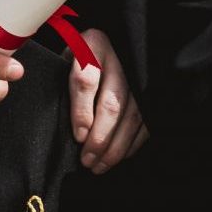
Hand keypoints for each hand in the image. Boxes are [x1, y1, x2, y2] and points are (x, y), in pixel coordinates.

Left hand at [69, 28, 146, 173]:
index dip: (82, 112)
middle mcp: (118, 60)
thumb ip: (62, 85)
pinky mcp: (149, 91)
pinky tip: (120, 157)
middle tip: (87, 160)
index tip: (78, 136)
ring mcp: (137, 76)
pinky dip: (133, 143)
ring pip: (131, 116)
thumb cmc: (78, 58)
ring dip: (116, 146)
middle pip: (112, 104)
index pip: (86, 80)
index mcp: (92, 46)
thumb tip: (67, 124)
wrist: (104, 45)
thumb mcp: (64, 61)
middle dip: (100, 138)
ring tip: (99, 165)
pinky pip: (146, 121)